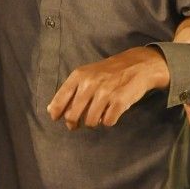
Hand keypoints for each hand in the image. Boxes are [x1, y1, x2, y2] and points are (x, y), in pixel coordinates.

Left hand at [47, 46, 169, 129]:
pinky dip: (109, 121)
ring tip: (99, 114)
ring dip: (94, 122)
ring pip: (90, 122)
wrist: (138, 65)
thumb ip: (69, 91)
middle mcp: (90, 84)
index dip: (56, 113)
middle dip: (74, 123)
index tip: (57, 118)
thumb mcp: (87, 74)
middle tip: (80, 121)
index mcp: (79, 76)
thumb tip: (51, 111)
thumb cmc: (109, 72)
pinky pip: (107, 122)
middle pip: (72, 116)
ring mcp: (105, 93)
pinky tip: (111, 112)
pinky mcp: (119, 101)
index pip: (59, 100)